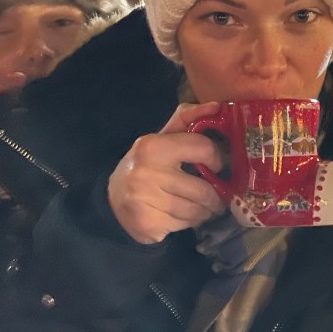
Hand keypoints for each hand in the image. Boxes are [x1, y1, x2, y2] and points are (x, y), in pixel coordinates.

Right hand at [107, 102, 226, 243]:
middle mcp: (147, 172)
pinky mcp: (149, 224)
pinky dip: (192, 222)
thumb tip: (217, 106)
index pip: (204, 149)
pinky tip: (184, 216)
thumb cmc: (147, 165)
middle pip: (204, 190)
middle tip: (218, 195)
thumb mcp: (163, 137)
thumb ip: (188, 118)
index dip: (218, 159)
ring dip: (206, 211)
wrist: (114, 201)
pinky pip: (186, 225)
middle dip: (217, 195)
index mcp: (153, 146)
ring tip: (203, 206)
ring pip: (198, 210)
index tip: (218, 166)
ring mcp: (146, 200)